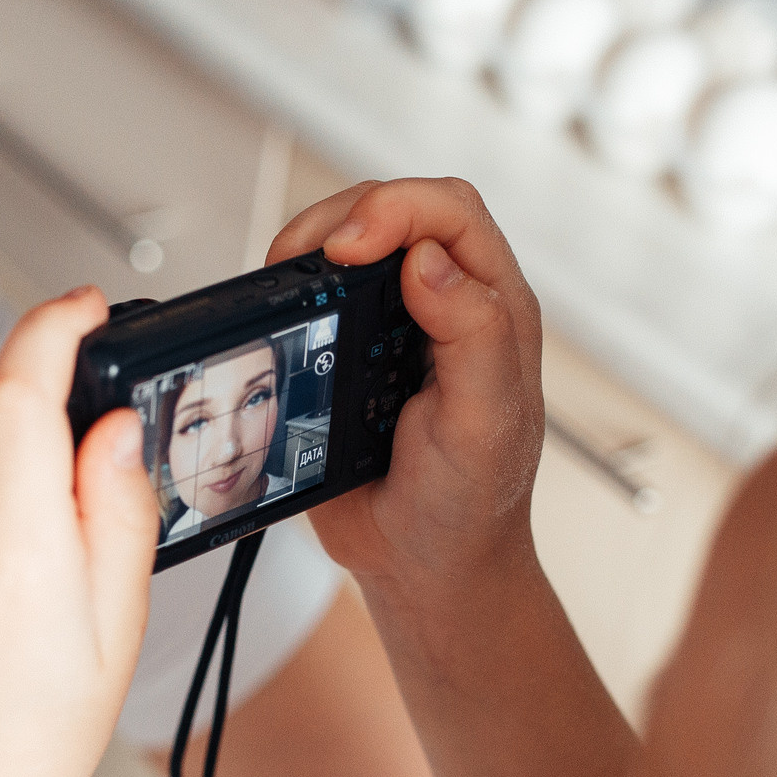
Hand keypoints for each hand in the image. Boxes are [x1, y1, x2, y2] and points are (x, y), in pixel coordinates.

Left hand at [0, 287, 158, 776]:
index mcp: (9, 556)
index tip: (84, 311)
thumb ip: (118, 505)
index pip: (17, 391)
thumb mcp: (117, 619)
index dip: (55, 328)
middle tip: (66, 468)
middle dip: (34, 398)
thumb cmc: (36, 724)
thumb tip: (111, 421)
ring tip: (12, 503)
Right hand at [267, 179, 544, 595]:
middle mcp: (446, 304)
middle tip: (307, 257)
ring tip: (286, 276)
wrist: (425, 566)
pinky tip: (281, 309)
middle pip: (396, 211)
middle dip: (344, 216)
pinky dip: (293, 289)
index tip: (351, 247)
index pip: (451, 213)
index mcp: (494, 308)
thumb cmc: (471, 504)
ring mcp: (394, 325)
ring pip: (353, 244)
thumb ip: (473, 336)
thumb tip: (430, 261)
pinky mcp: (349, 351)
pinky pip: (319, 295)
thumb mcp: (485, 424)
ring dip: (312, 245)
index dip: (397, 209)